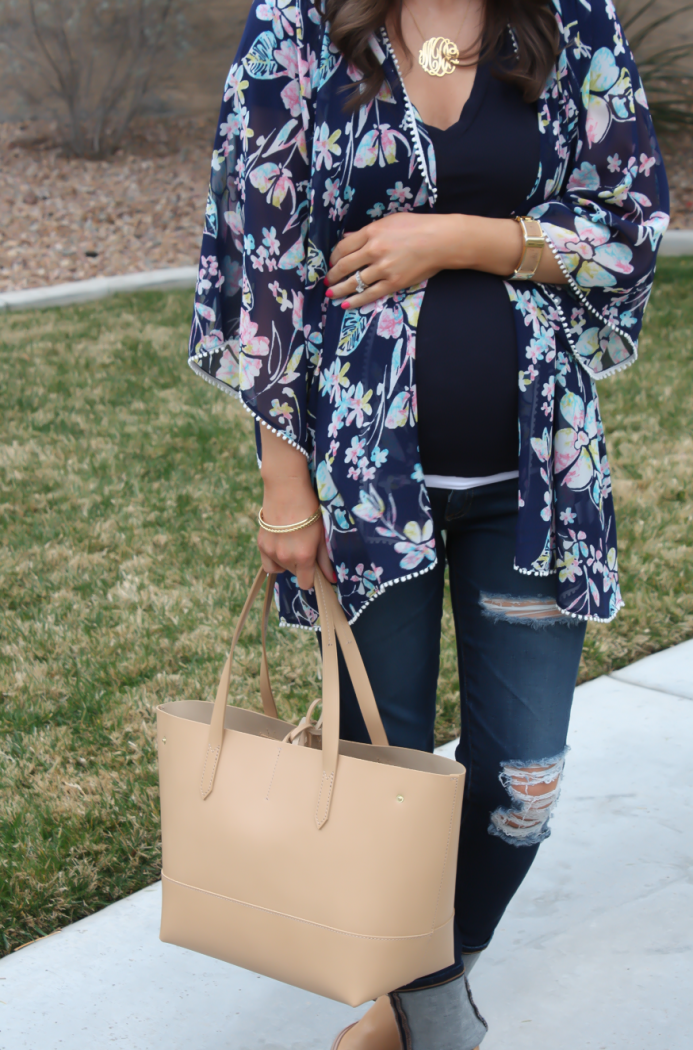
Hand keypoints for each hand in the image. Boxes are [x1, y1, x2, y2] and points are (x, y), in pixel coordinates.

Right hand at [258, 428, 335, 590]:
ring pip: (280, 568)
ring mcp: (271, 551)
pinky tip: (280, 544)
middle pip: (294, 574)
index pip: (305, 583)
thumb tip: (330, 579)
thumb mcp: (321, 533)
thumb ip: (324, 559)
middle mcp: (285, 557)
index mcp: (303, 556)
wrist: (286, 489)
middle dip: (300, 565)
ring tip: (292, 542)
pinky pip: (267, 563)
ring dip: (287, 561)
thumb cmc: (309, 509)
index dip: (312, 577)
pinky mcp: (261, 544)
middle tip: (304, 545)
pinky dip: (274, 558)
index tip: (314, 568)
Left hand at [325, 211, 459, 308]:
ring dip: (339, 289)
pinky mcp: (393, 283)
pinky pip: (369, 294)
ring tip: (331, 294)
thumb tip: (348, 238)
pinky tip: (345, 304)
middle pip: (345, 265)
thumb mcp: (389, 221)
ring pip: (354, 282)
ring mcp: (383, 269)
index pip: (343, 247)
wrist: (440, 241)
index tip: (332, 263)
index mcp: (371, 233)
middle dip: (333, 275)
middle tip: (327, 280)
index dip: (334, 257)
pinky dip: (355, 301)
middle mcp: (373, 251)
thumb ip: (367, 231)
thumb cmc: (417, 227)